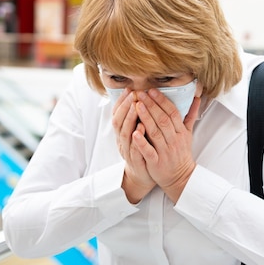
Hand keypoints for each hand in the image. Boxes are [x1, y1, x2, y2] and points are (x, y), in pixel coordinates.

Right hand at [111, 89, 155, 203]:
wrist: (143, 175)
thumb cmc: (143, 151)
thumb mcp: (140, 133)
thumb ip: (141, 118)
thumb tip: (145, 99)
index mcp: (123, 133)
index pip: (118, 113)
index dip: (122, 101)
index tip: (129, 89)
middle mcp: (122, 141)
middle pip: (118, 121)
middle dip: (125, 106)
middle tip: (132, 94)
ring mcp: (128, 151)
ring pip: (124, 133)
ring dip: (129, 119)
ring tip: (136, 106)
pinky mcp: (135, 161)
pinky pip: (134, 149)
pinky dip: (137, 138)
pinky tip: (142, 128)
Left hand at [131, 89, 200, 202]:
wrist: (180, 177)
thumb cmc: (181, 153)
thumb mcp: (188, 133)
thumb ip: (190, 115)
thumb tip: (197, 97)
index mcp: (180, 132)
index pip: (172, 113)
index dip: (162, 101)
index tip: (152, 90)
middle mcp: (174, 140)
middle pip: (163, 120)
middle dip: (152, 105)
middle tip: (141, 93)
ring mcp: (165, 151)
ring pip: (155, 132)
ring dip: (146, 118)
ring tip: (137, 106)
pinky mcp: (156, 162)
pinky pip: (149, 151)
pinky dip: (142, 142)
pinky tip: (134, 132)